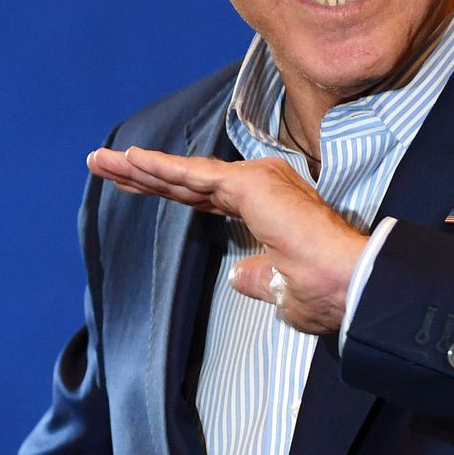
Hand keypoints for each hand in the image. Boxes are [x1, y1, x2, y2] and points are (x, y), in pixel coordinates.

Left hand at [87, 146, 367, 334]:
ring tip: (101, 160)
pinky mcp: (252, 186)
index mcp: (264, 212)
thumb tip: (239, 276)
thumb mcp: (281, 291)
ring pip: (185, 174)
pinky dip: (163, 168)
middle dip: (142, 174)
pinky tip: (133, 161)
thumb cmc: (328, 294)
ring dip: (140, 167)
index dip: (167, 190)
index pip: (203, 199)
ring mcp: (256, 184)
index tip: (133, 184)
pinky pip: (196, 176)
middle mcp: (260, 190)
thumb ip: (257, 278)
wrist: (352, 288)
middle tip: (102, 163)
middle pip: (186, 182)